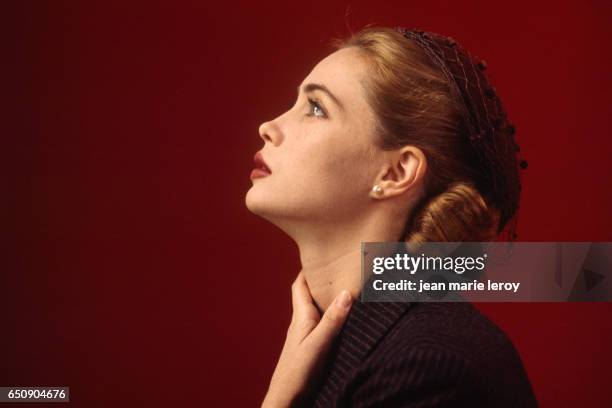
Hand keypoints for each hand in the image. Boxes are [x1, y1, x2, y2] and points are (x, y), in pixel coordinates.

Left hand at [262, 272, 353, 406]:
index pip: (301, 284)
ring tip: (347, 286)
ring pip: (318, 308)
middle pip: (310, 294)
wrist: (286, 399)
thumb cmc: (297, 372)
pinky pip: (323, 323)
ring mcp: (306, 334)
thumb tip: (346, 291)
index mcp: (301, 315)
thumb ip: (332, 319)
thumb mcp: (318, 344)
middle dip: (322, 280)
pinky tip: (345, 319)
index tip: (321, 253)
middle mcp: (302, 321)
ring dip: (329, 298)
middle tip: (340, 266)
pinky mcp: (312, 347)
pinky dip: (333, 316)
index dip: (309, 268)